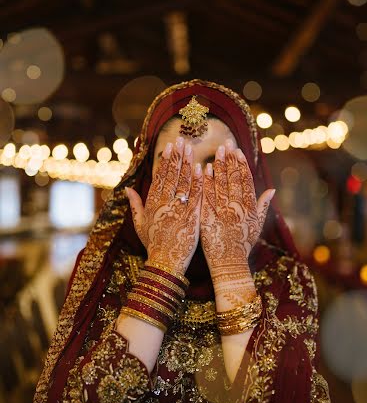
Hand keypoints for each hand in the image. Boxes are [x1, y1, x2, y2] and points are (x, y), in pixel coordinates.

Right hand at [125, 136, 202, 274]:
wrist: (164, 263)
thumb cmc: (153, 245)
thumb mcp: (139, 225)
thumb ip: (135, 205)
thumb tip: (126, 190)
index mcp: (152, 204)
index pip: (159, 177)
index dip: (164, 161)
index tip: (168, 146)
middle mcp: (164, 204)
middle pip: (171, 175)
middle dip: (177, 156)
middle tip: (181, 140)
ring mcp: (178, 209)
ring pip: (183, 183)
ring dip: (187, 164)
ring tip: (191, 148)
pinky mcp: (191, 217)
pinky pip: (195, 196)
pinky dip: (199, 182)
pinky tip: (203, 169)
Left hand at [200, 139, 274, 280]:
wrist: (230, 265)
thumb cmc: (243, 246)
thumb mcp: (257, 226)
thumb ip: (263, 206)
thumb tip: (272, 189)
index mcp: (249, 209)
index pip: (246, 182)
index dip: (242, 166)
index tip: (238, 152)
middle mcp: (237, 208)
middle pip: (233, 180)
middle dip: (230, 161)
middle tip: (226, 144)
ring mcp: (223, 213)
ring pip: (220, 186)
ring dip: (218, 167)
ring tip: (216, 152)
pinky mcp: (209, 219)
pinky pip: (207, 198)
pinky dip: (206, 183)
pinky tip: (203, 170)